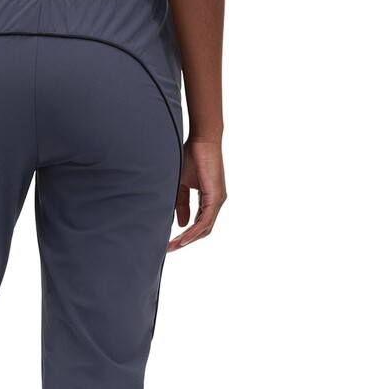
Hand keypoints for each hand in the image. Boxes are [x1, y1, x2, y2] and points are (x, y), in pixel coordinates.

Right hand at [168, 136, 225, 251]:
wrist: (201, 140)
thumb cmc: (191, 156)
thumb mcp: (181, 184)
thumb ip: (181, 203)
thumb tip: (181, 223)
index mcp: (209, 199)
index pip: (199, 223)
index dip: (185, 234)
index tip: (170, 242)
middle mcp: (216, 202)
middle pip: (203, 230)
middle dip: (185, 241)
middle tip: (170, 248)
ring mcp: (218, 200)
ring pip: (205, 228)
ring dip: (188, 239)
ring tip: (173, 246)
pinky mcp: (216, 197)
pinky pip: (206, 220)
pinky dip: (194, 230)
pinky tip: (183, 237)